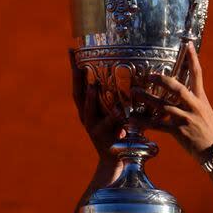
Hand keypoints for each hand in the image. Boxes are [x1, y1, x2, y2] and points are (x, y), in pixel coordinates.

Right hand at [69, 50, 124, 165]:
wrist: (118, 162)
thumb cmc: (122, 134)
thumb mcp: (121, 113)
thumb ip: (125, 98)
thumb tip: (139, 76)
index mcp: (89, 108)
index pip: (80, 84)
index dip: (76, 68)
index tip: (73, 49)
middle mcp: (87, 116)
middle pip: (78, 93)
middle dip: (76, 77)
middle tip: (76, 59)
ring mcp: (93, 128)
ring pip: (88, 110)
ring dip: (90, 98)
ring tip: (92, 85)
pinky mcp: (103, 139)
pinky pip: (107, 127)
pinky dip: (112, 119)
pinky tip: (118, 112)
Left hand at [132, 42, 212, 161]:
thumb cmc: (209, 132)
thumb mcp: (205, 112)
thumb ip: (192, 101)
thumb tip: (180, 93)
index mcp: (201, 99)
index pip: (197, 75)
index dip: (193, 59)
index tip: (188, 44)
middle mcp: (194, 106)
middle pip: (177, 88)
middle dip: (162, 80)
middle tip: (149, 75)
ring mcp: (186, 119)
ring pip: (164, 106)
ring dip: (147, 98)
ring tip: (134, 92)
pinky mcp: (179, 132)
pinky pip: (158, 125)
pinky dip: (144, 122)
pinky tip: (133, 119)